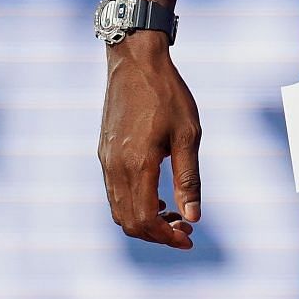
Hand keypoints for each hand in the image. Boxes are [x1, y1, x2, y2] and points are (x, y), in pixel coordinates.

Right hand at [99, 36, 201, 249]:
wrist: (135, 61)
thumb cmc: (167, 94)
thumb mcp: (188, 134)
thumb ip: (188, 178)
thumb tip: (194, 216)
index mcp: (137, 165)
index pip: (145, 220)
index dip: (166, 237)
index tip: (188, 237)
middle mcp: (115, 168)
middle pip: (129, 222)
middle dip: (157, 234)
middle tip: (185, 228)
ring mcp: (106, 161)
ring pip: (119, 210)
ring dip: (145, 220)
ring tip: (174, 213)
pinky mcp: (104, 153)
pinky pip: (114, 192)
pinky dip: (134, 204)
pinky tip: (157, 194)